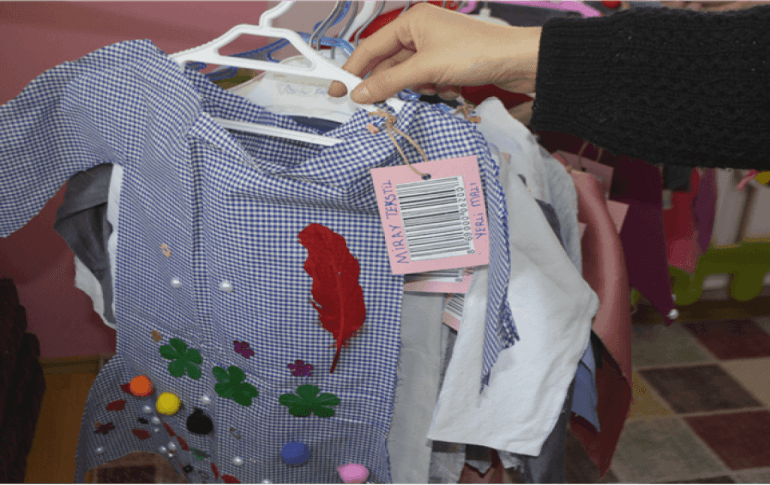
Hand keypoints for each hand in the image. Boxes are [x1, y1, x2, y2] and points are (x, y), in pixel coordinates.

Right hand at [328, 3, 540, 103]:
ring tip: (434, 88)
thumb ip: (389, 82)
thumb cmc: (477, 52)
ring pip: (409, 75)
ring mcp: (436, 47)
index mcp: (412, 21)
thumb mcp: (425, 69)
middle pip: (390, 64)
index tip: (339, 90)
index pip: (371, 48)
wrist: (519, 61)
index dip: (353, 70)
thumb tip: (361, 93)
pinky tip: (448, 88)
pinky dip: (432, 89)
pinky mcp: (449, 63)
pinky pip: (427, 81)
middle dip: (390, 84)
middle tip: (376, 104)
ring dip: (416, 88)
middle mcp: (422, 31)